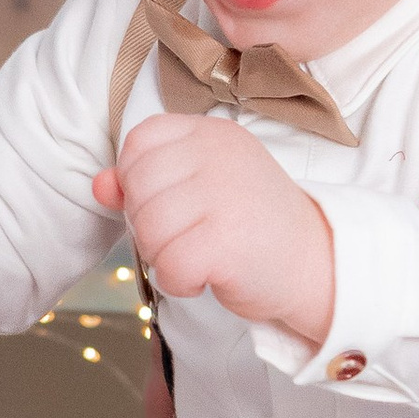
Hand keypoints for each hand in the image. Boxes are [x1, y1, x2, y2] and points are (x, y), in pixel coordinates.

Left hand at [92, 117, 335, 343]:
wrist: (319, 263)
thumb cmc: (252, 227)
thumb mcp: (201, 190)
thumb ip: (147, 182)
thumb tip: (99, 185)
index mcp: (211, 134)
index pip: (139, 142)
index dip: (137, 180)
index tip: (169, 203)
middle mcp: (218, 155)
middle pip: (137, 188)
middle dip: (149, 225)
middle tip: (188, 237)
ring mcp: (224, 194)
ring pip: (149, 229)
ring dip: (164, 257)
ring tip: (200, 256)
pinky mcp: (227, 240)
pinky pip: (170, 266)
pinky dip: (180, 283)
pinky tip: (207, 277)